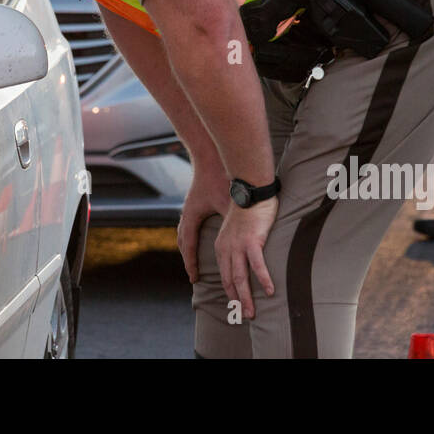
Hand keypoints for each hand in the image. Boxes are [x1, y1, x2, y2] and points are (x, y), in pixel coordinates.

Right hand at [177, 162, 231, 283]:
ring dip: (188, 247)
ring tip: (193, 260)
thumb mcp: (228, 203)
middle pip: (183, 242)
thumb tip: (250, 241)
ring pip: (184, 232)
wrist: (209, 154)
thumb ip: (235, 222)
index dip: (191, 263)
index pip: (188, 246)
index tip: (194, 279)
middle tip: (193, 275)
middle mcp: (186, 213)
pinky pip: (190, 223)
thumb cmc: (219, 178)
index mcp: (192, 216)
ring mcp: (189, 207)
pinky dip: (192, 234)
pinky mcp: (194, 201)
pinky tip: (199, 236)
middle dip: (188, 259)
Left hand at [214, 197, 276, 318]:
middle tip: (245, 316)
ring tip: (252, 313)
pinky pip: (258, 265)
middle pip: (231, 281)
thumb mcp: (235, 229)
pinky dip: (263, 279)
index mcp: (221, 247)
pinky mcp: (252, 242)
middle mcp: (227, 249)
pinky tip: (269, 291)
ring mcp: (238, 246)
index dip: (230, 292)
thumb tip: (245, 256)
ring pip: (242, 278)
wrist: (250, 192)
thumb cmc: (247, 210)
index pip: (225, 275)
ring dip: (247, 298)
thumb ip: (236, 243)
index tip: (236, 305)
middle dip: (237, 301)